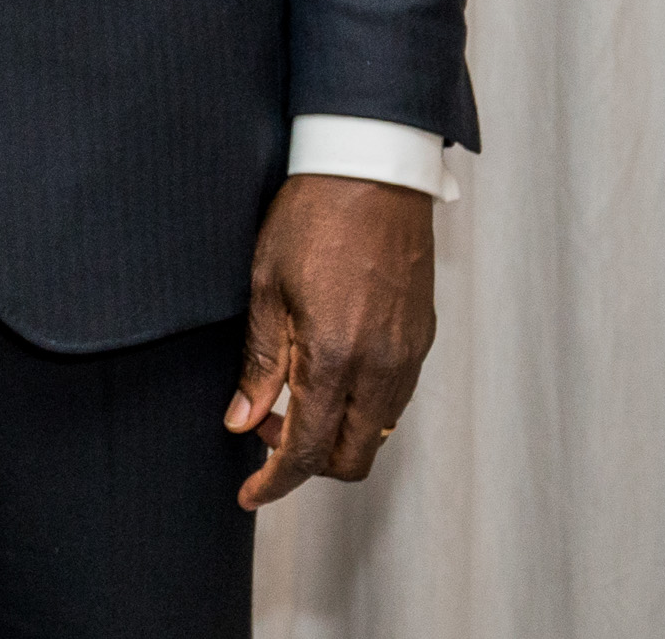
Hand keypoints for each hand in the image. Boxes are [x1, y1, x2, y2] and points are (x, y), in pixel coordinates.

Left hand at [227, 173, 436, 506]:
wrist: (371, 170)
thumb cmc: (312, 217)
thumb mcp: (265, 286)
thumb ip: (259, 362)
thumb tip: (242, 421)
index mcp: (336, 356)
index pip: (307, 450)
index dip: (275, 481)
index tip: (249, 494)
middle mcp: (382, 367)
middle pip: (350, 458)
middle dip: (305, 464)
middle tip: (262, 430)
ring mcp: (409, 355)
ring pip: (375, 432)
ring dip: (333, 435)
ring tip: (288, 399)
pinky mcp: (422, 339)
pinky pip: (393, 399)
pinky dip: (359, 408)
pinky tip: (326, 376)